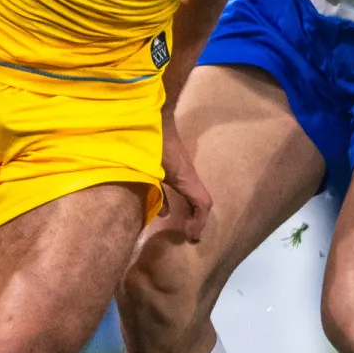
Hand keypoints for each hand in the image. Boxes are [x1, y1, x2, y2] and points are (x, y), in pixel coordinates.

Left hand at [156, 111, 212, 243]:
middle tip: (188, 235)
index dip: (200, 222)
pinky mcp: (172, 165)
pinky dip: (178, 199)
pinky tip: (164, 204)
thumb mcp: (150, 171)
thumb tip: (160, 213)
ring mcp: (181, 169)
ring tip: (178, 224)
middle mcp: (188, 175)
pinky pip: (181, 187)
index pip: (203, 204)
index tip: (191, 236)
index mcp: (186, 177)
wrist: (153, 116)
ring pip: (192, 194)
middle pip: (201, 202)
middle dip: (197, 220)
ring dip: (189, 210)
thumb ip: (152, 192)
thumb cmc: (152, 143)